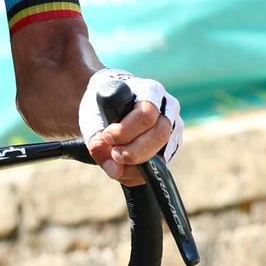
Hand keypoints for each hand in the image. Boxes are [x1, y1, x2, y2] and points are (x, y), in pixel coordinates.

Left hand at [78, 69, 185, 186]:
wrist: (108, 107)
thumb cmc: (101, 107)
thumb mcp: (92, 118)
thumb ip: (97, 140)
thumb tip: (115, 169)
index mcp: (151, 91)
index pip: (146, 115)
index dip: (125, 131)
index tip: (106, 136)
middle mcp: (168, 109)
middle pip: (160, 135)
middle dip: (133, 152)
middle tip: (113, 154)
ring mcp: (173, 130)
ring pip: (161, 156)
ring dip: (133, 166)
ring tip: (112, 161)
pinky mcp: (170, 149)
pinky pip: (157, 169)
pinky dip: (135, 173)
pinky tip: (120, 167)